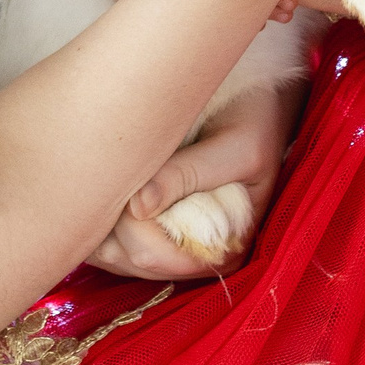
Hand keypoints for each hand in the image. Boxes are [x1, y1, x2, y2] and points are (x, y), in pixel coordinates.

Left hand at [90, 81, 302, 276]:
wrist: (263, 105)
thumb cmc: (257, 122)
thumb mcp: (237, 146)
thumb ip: (189, 175)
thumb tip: (137, 206)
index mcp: (226, 249)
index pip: (152, 254)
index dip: (127, 221)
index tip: (126, 176)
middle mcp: (199, 259)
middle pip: (127, 259)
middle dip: (110, 220)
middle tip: (111, 168)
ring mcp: (176, 250)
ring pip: (114, 255)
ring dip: (102, 219)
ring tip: (107, 173)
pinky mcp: (159, 234)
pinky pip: (114, 243)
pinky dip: (101, 219)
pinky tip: (104, 185)